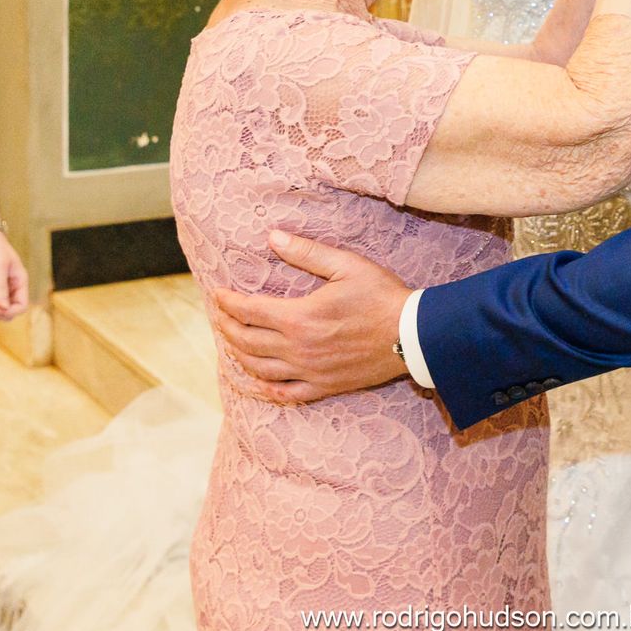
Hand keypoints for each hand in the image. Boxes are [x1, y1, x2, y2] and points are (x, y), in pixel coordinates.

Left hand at [209, 231, 412, 401]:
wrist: (412, 336)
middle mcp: (299, 349)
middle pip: (247, 341)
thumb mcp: (345, 265)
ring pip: (259, 368)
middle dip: (227, 326)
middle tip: (220, 315)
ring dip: (238, 354)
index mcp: (300, 317)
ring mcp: (310, 371)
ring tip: (231, 341)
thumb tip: (272, 237)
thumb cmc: (381, 296)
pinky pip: (285, 393)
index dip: (228, 302)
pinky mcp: (324, 387)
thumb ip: (306, 253)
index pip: (250, 311)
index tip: (218, 293)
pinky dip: (264, 388)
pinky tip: (255, 380)